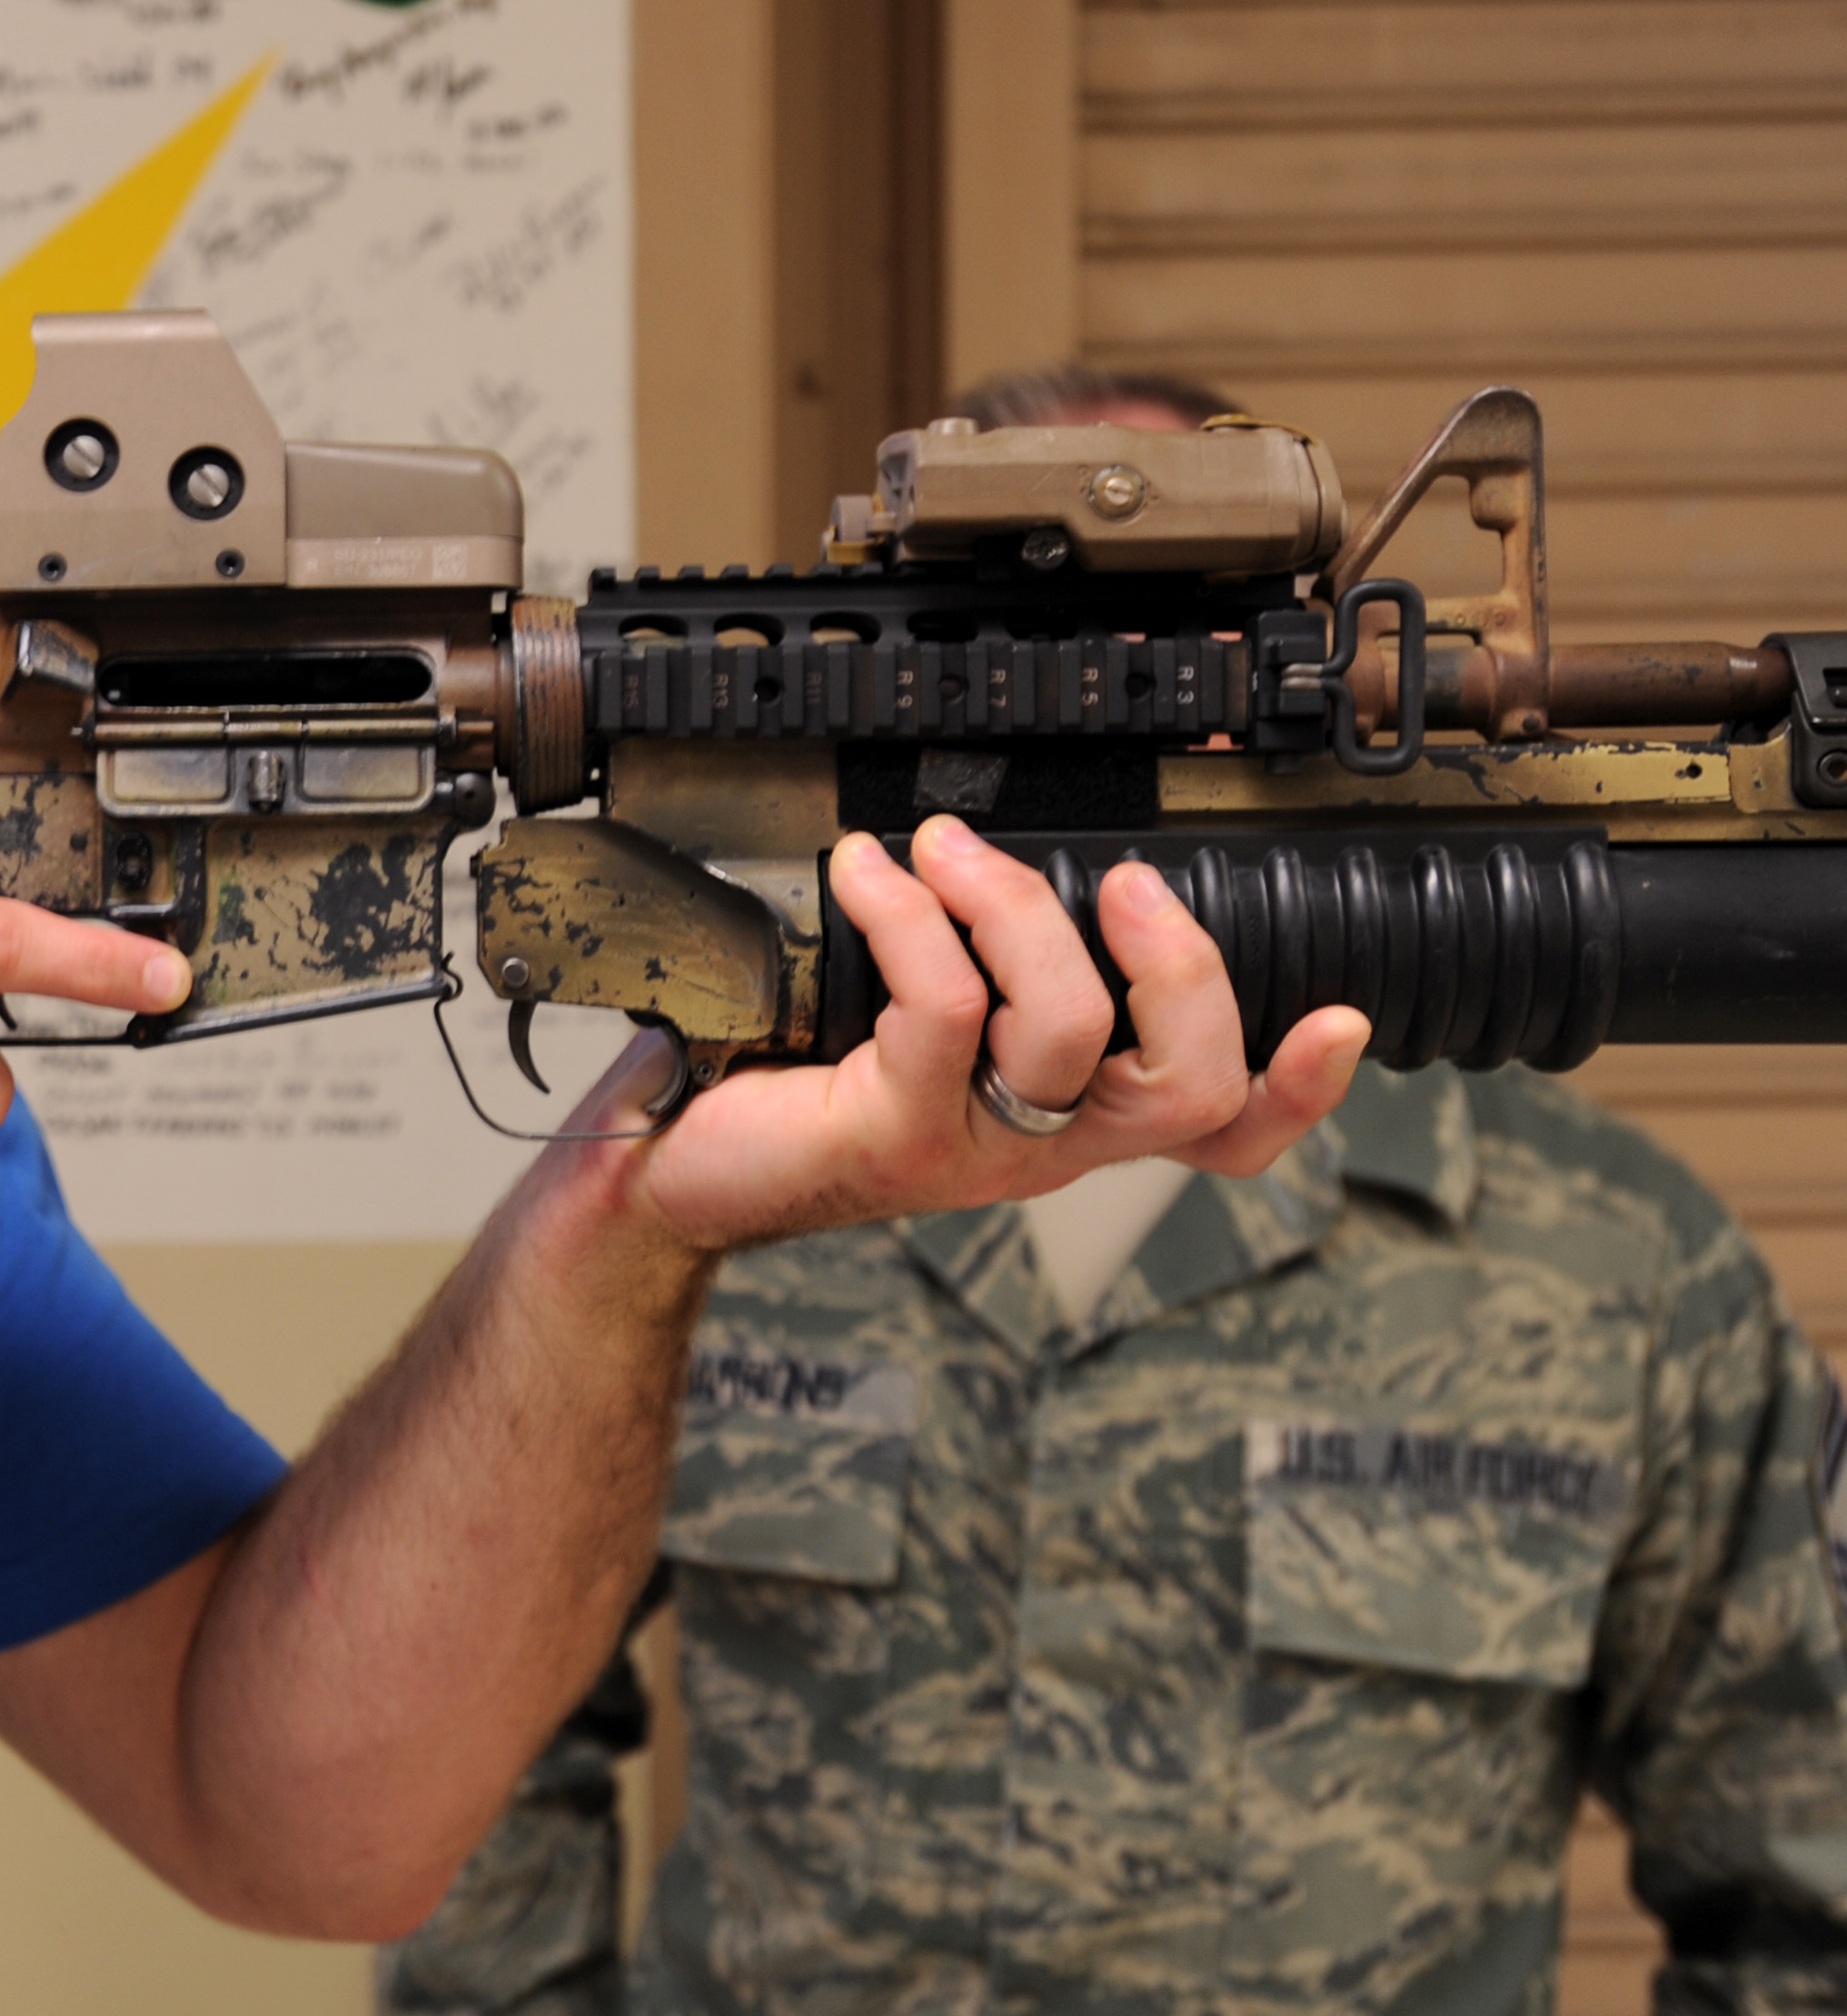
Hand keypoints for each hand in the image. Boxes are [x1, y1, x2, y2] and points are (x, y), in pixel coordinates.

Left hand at [613, 813, 1362, 1251]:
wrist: (671, 1164)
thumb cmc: (791, 1083)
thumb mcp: (908, 1022)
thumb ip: (985, 965)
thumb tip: (1014, 852)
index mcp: (1069, 1114)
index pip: (1221, 1126)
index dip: (1297, 1088)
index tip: (1342, 1018)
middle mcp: (1042, 1140)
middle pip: (1186, 1084)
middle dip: (1181, 967)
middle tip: (1124, 885)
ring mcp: (976, 1145)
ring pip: (1069, 1031)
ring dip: (1015, 911)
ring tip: (946, 851)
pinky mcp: (898, 1133)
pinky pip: (946, 1011)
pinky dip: (914, 920)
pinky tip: (870, 875)